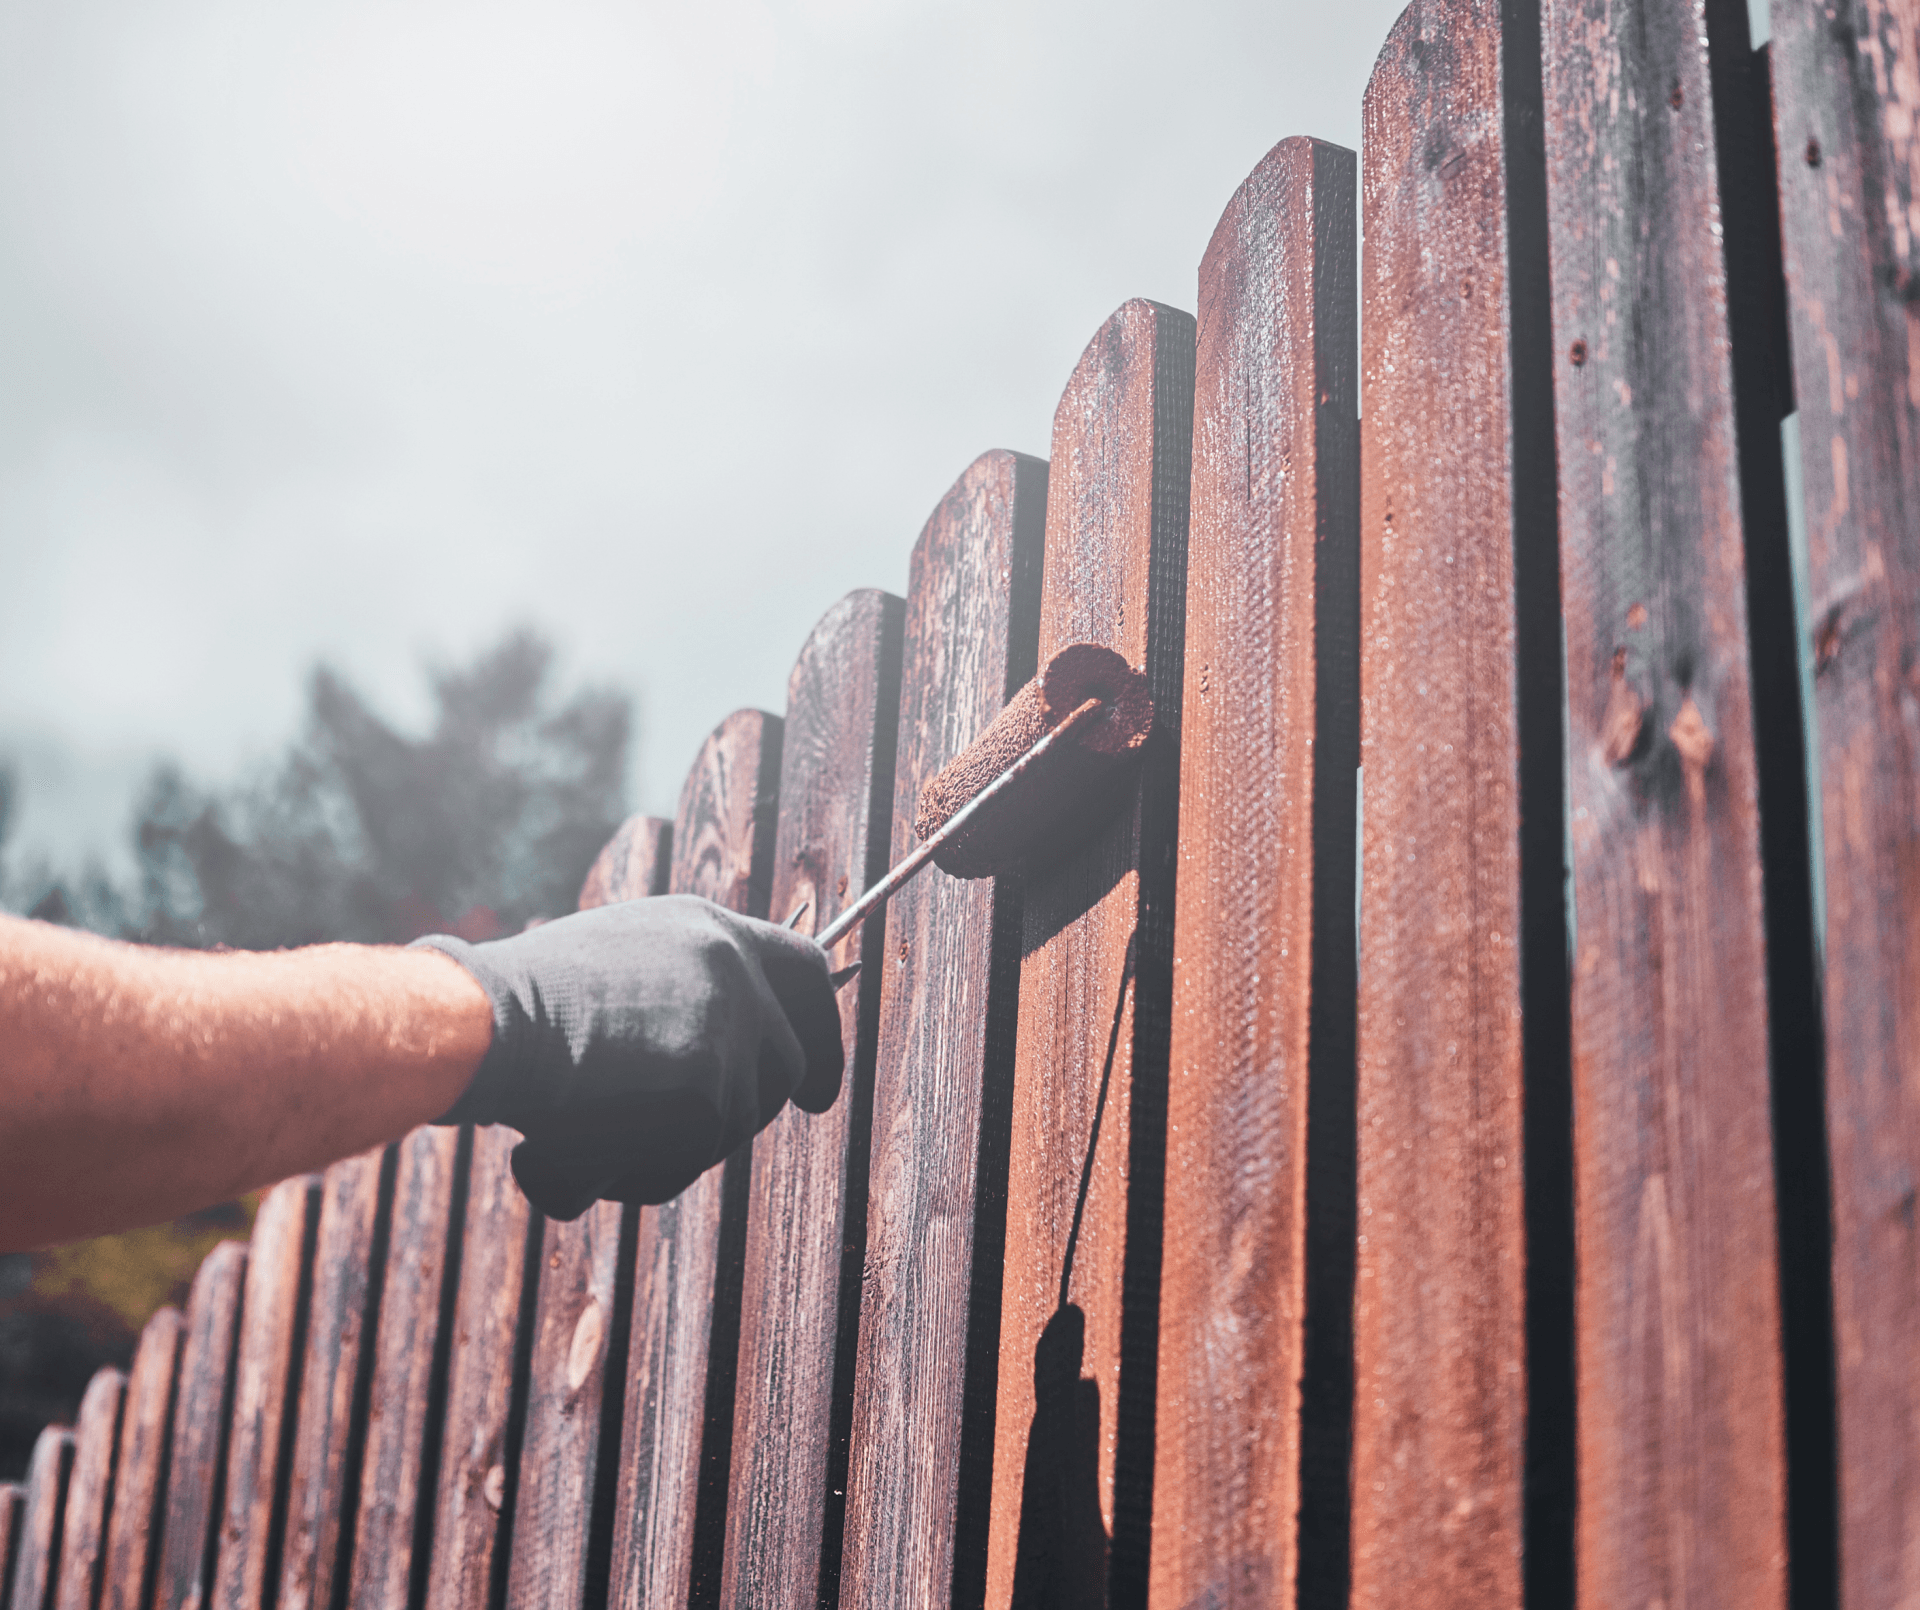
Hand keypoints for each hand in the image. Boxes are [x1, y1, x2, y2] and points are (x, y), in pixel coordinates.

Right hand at [414, 895, 843, 1218]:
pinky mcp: (709, 1091)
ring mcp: (728, 1028)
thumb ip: (669, 1001)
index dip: (824, 1038)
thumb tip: (702, 1077)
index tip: (820, 1093)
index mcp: (709, 929)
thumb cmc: (511, 1007)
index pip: (807, 975)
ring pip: (723, 1135)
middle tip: (677, 1143)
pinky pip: (675, 1168)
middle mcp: (733, 969)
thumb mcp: (607, 973)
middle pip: (782, 1072)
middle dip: (735, 1121)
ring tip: (568, 1129)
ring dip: (650, 1153)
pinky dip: (612, 1176)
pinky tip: (554, 1151)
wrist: (480, 1024)